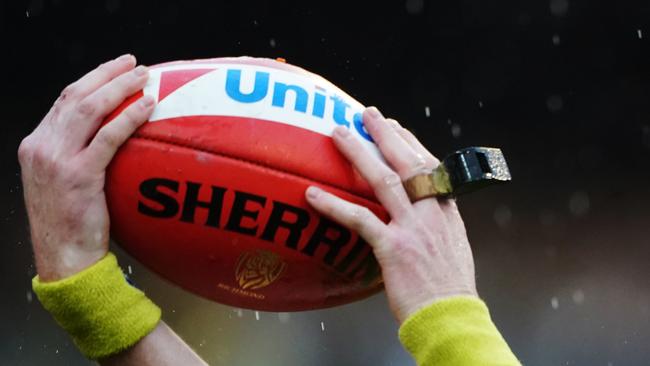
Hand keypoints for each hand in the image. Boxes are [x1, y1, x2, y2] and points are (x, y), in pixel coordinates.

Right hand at [18, 54, 154, 280]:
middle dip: (106, 74)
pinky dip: (129, 116)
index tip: (114, 70)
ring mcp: (56, 160)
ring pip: (90, 109)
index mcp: (35, 145)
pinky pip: (108, 136)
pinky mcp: (78, 175)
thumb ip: (76, 154)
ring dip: (119, 87)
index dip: (91, 81)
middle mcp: (41, 146)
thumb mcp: (64, 182)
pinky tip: (147, 105)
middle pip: (75, 96)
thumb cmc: (71, 223)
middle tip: (133, 63)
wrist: (63, 259)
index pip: (64, 101)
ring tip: (143, 76)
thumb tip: (109, 134)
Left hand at [306, 107, 476, 323]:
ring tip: (339, 133)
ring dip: (359, 153)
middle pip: (408, 161)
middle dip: (386, 133)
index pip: (429, 164)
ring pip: (384, 180)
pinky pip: (359, 220)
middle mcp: (433, 211)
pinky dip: (334, 205)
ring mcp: (414, 228)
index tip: (394, 125)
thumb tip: (418, 214)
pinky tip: (312, 194)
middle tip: (366, 114)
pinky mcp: (393, 249)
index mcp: (447, 209)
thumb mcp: (452, 246)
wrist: (451, 317)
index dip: (409, 141)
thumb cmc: (449, 287)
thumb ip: (434, 224)